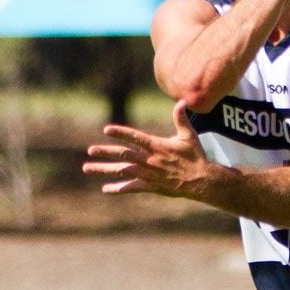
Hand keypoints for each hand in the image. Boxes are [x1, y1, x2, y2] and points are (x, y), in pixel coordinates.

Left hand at [84, 108, 219, 202]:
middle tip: (90, 150)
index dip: (121, 133)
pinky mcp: (151, 186)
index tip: (106, 130)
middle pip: (124, 155)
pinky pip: (132, 187)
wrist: (201, 181)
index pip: (135, 138)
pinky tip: (105, 188)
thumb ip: (181, 118)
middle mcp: (150, 160)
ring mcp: (149, 174)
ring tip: (87, 167)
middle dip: (105, 152)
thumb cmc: (195, 156)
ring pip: (123, 171)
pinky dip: (119, 188)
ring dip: (104, 169)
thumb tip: (181, 101)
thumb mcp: (188, 135)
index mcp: (157, 146)